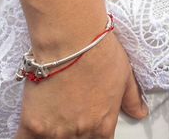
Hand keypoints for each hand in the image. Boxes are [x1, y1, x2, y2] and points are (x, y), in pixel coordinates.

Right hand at [17, 29, 147, 137]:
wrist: (72, 41)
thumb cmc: (99, 53)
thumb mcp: (125, 76)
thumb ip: (131, 100)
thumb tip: (140, 112)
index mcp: (103, 125)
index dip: (94, 136)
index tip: (89, 129)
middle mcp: (80, 132)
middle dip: (74, 135)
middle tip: (70, 118)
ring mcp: (55, 131)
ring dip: (53, 135)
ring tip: (54, 121)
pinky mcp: (32, 124)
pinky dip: (28, 138)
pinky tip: (33, 130)